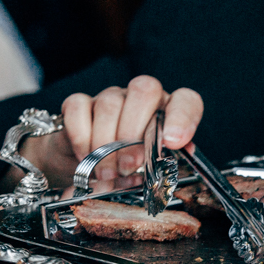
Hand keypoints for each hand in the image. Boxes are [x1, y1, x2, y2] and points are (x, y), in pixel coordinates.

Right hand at [14, 75, 203, 189]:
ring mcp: (111, 97)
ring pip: (110, 103)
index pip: (186, 101)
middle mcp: (143, 99)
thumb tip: (171, 165)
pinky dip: (81, 137)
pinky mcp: (80, 104)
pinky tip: (86, 157)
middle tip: (130, 165)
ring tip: (109, 172)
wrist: (90, 171)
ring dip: (107, 144)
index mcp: (169, 113)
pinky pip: (78, 108)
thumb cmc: (130, 170)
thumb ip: (165, 165)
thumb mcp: (153, 172)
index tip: (172, 142)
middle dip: (135, 132)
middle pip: (144, 90)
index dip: (182, 118)